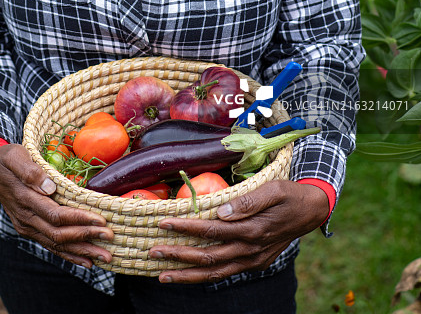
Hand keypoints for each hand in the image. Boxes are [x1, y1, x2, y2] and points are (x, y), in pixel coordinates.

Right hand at [0, 144, 113, 268]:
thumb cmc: (6, 159)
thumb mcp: (15, 156)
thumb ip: (30, 171)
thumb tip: (49, 186)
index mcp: (25, 200)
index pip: (55, 215)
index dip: (79, 219)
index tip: (101, 220)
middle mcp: (26, 219)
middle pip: (59, 234)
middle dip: (86, 237)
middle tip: (110, 238)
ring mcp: (27, 227)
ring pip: (57, 245)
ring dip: (82, 251)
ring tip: (105, 257)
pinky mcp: (30, 229)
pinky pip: (51, 245)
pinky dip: (69, 255)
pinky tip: (86, 261)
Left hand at [148, 179, 328, 283]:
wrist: (312, 210)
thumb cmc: (290, 194)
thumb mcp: (273, 189)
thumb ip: (247, 201)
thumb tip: (219, 211)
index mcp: (253, 230)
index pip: (212, 231)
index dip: (187, 228)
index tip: (165, 223)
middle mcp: (250, 250)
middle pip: (208, 257)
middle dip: (178, 256)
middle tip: (153, 252)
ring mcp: (252, 260)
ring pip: (214, 273)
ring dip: (187, 275)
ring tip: (163, 274)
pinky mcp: (254, 263)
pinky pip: (225, 273)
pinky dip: (204, 275)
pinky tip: (189, 274)